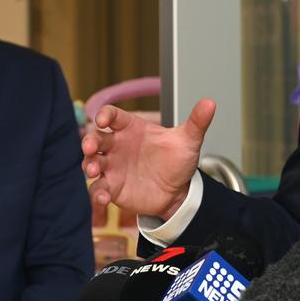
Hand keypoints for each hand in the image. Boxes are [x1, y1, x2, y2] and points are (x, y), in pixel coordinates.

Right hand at [82, 99, 215, 219]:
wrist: (178, 192)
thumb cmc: (177, 161)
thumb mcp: (188, 141)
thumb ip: (196, 122)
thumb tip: (210, 103)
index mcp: (131, 128)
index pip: (112, 116)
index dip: (104, 115)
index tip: (103, 120)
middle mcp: (117, 145)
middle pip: (96, 138)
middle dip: (89, 141)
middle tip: (90, 147)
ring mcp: (112, 167)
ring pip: (91, 162)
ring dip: (88, 165)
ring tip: (94, 170)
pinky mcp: (112, 187)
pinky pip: (97, 188)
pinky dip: (96, 192)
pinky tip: (102, 197)